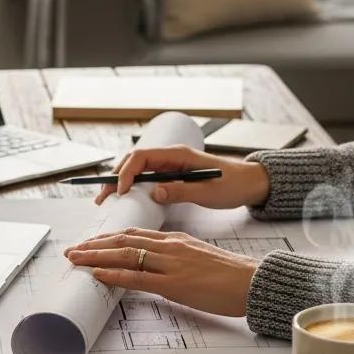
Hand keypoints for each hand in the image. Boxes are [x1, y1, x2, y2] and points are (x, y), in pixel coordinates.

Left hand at [64, 227, 257, 316]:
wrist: (252, 282)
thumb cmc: (229, 275)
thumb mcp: (198, 258)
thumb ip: (175, 258)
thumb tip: (154, 268)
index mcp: (175, 240)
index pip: (134, 234)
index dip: (108, 238)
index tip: (90, 242)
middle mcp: (169, 247)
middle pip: (123, 240)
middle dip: (94, 245)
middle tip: (72, 250)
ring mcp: (171, 264)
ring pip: (125, 255)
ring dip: (96, 256)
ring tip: (75, 259)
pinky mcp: (174, 284)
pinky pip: (138, 277)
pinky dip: (115, 273)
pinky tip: (98, 273)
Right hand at [93, 143, 269, 208]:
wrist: (251, 183)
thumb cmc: (233, 185)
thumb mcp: (208, 191)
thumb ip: (180, 191)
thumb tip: (153, 192)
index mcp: (178, 154)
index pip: (142, 156)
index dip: (126, 172)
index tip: (120, 191)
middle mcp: (171, 156)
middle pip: (133, 161)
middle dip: (115, 177)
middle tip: (102, 197)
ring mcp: (171, 165)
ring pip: (137, 169)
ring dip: (120, 181)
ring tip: (106, 198)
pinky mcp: (173, 175)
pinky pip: (146, 178)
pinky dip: (132, 186)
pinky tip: (125, 198)